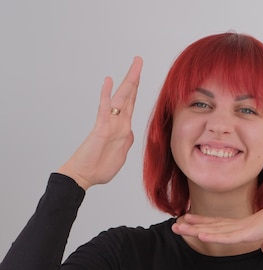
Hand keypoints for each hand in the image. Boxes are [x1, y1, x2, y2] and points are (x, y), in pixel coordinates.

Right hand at [58, 57, 142, 189]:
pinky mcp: (101, 129)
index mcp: (123, 129)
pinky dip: (106, 95)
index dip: (136, 90)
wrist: (84, 176)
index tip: (139, 76)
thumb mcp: (120, 155)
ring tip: (136, 65)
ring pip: (121, 99)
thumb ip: (126, 142)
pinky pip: (105, 110)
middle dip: (135, 78)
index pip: (131, 105)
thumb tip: (129, 132)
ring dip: (129, 81)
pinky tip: (108, 82)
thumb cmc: (99, 168)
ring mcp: (110, 124)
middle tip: (139, 60)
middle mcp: (118, 123)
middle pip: (128, 96)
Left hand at [172, 194, 262, 255]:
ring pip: (214, 229)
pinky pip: (226, 236)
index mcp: (246, 225)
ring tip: (177, 227)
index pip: (220, 225)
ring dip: (195, 229)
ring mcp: (243, 227)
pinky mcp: (248, 232)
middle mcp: (241, 224)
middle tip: (176, 224)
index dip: (204, 223)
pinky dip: (213, 236)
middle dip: (193, 225)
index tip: (190, 221)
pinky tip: (199, 236)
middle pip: (212, 225)